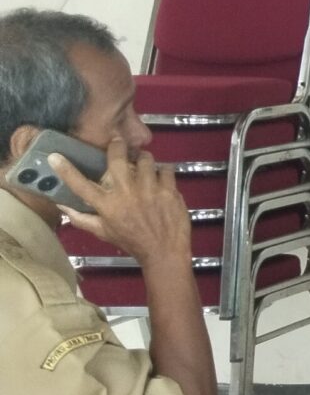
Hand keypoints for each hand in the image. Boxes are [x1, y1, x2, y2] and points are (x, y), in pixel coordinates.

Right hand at [52, 137, 191, 270]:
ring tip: (143, 164)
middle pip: (117, 160)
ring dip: (144, 159)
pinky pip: (166, 169)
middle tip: (118, 143)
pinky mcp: (169, 190)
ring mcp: (150, 190)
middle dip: (117, 146)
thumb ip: (81, 218)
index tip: (55, 156)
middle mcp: (126, 193)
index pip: (81, 185)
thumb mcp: (103, 232)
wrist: (164, 251)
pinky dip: (164, 171)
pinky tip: (161, 177)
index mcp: (106, 205)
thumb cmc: (131, 241)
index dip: (66, 170)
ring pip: (146, 160)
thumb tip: (62, 205)